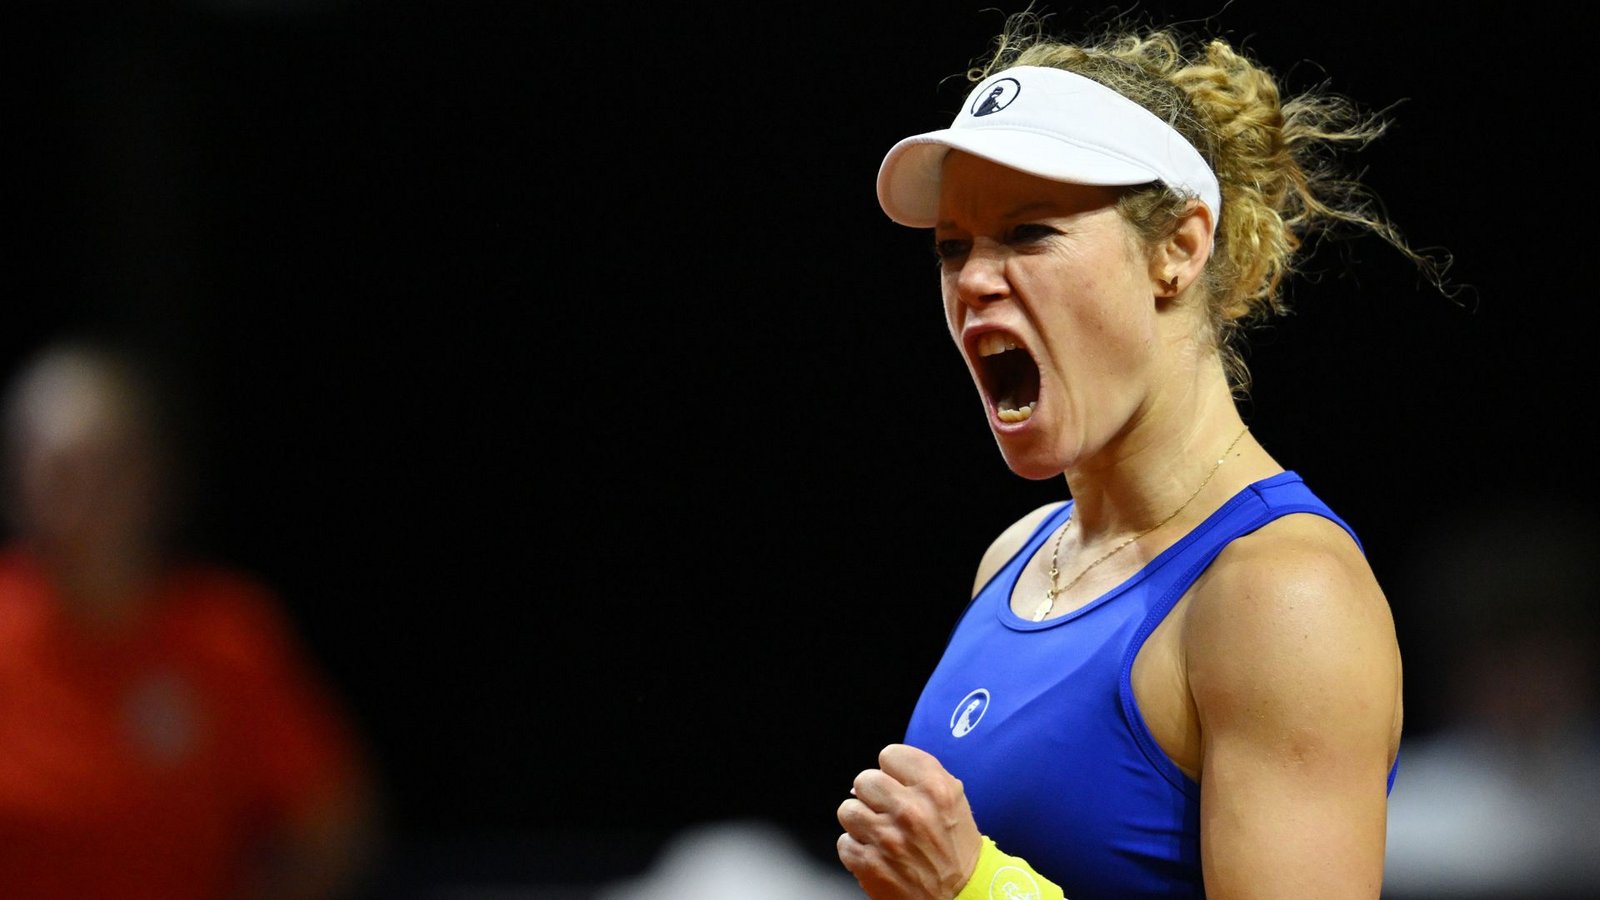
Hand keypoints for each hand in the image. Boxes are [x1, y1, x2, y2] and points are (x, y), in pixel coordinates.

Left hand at [836, 743, 982, 898]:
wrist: (961, 898)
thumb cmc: (957, 850)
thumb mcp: (954, 802)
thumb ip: (922, 777)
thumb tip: (884, 769)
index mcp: (935, 788)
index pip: (890, 755)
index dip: (893, 771)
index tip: (898, 784)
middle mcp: (910, 810)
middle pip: (864, 779)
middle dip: (874, 796)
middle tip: (887, 810)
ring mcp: (887, 838)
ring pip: (848, 809)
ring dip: (861, 821)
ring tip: (880, 833)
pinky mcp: (869, 863)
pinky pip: (844, 842)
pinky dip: (857, 849)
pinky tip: (877, 854)